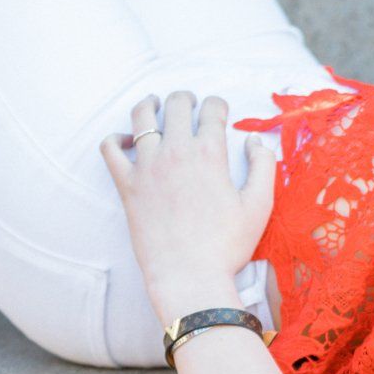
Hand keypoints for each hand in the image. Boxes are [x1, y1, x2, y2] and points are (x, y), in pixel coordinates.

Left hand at [99, 90, 276, 324]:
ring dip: (149, 105)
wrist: (189, 275)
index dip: (218, 105)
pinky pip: (110, 148)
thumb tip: (256, 143)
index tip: (220, 111)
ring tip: (154, 104)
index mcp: (210, 154)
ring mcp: (147, 166)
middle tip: (190, 104)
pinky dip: (115, 138)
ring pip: (140, 117)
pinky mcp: (127, 184)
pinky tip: (127, 141)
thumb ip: (263, 168)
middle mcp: (176, 152)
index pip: (212, 110)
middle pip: (176, 105)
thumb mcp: (260, 206)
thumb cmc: (228, 245)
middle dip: (186, 98)